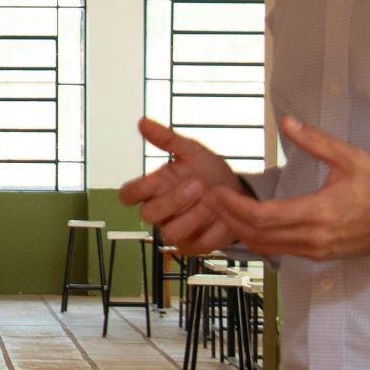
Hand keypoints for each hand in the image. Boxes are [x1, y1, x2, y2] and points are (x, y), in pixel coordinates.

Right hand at [121, 119, 247, 253]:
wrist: (241, 192)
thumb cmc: (209, 172)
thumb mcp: (192, 151)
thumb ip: (167, 139)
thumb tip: (142, 122)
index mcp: (154, 190)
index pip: (127, 195)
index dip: (136, 190)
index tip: (156, 180)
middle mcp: (161, 213)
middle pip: (148, 214)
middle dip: (173, 200)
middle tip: (198, 185)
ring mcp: (177, 231)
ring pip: (170, 233)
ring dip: (193, 216)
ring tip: (212, 201)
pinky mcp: (195, 246)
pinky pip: (197, 245)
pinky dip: (213, 230)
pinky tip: (224, 216)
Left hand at [206, 115, 369, 261]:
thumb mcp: (352, 158)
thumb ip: (316, 141)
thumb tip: (287, 122)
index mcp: (320, 213)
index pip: (264, 217)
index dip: (234, 207)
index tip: (216, 192)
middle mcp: (314, 238)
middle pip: (258, 235)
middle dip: (228, 218)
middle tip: (209, 200)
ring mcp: (317, 250)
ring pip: (266, 248)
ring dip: (240, 231)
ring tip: (222, 210)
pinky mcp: (320, 256)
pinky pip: (280, 252)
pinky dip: (258, 239)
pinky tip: (247, 224)